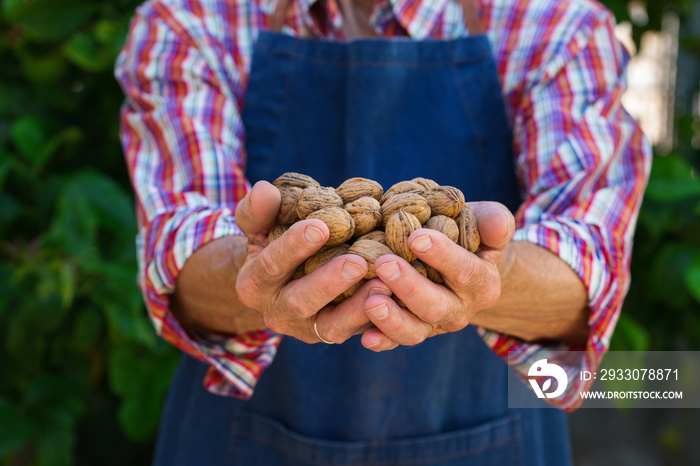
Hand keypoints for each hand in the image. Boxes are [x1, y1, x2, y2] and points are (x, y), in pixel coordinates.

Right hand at [235, 181, 375, 342]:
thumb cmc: (272, 242)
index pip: (271, 265)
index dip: (293, 246)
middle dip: (329, 282)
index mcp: (254, 284)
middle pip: (300, 301)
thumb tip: (266, 190)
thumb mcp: (260, 226)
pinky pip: (357, 332)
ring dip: (358, 308)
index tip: (319, 226)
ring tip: (384, 284)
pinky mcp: (335, 334)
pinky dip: (377, 320)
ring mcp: (308, 329)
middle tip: (358, 262)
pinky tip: (397, 299)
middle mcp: (278, 312)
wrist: (280, 283)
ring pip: (332, 327)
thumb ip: (259, 209)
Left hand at [359, 202, 515, 350]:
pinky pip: (395, 342)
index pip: (465, 271)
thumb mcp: (485, 221)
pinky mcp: (411, 331)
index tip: (416, 237)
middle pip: (436, 306)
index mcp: (482, 283)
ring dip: (392, 319)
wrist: (458, 260)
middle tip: (384, 263)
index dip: (442, 255)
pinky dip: (382, 341)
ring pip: (415, 331)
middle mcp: (460, 310)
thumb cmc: (468, 233)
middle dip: (409, 287)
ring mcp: (434, 325)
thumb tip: (496, 224)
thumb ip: (494, 221)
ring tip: (370, 300)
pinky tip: (365, 337)